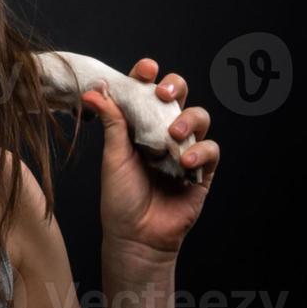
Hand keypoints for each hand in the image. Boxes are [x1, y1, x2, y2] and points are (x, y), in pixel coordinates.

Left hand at [81, 57, 218, 260]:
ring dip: (188, 119)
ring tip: (173, 134)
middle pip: (178, 96)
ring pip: (199, 117)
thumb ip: (111, 121)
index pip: (146, 91)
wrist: (137, 237)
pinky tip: (186, 162)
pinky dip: (201, 151)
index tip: (146, 69)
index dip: (148, 76)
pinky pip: (211, 150)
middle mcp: (163, 132)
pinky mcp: (202, 172)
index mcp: (139, 125)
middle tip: (164, 94)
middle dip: (174, 87)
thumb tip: (94, 89)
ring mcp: (185, 150)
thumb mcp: (113, 156)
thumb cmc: (120, 199)